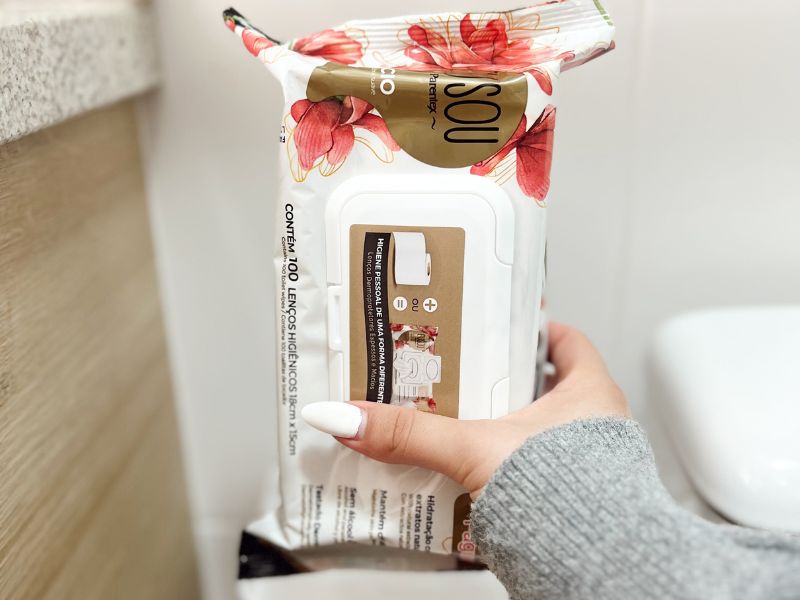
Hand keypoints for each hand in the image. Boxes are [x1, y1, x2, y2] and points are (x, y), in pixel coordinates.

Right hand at [304, 323, 629, 497]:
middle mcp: (597, 426)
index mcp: (589, 394)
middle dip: (504, 384)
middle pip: (545, 387)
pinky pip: (536, 472)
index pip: (566, 341)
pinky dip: (506, 470)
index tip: (503, 325)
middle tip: (464, 377)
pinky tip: (475, 480)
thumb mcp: (475, 449)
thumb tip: (352, 418)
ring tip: (462, 428)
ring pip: (541, 433)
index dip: (535, 329)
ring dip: (504, 431)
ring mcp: (589, 465)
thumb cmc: (567, 499)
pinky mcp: (573, 500)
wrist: (593, 565)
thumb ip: (412, 434)